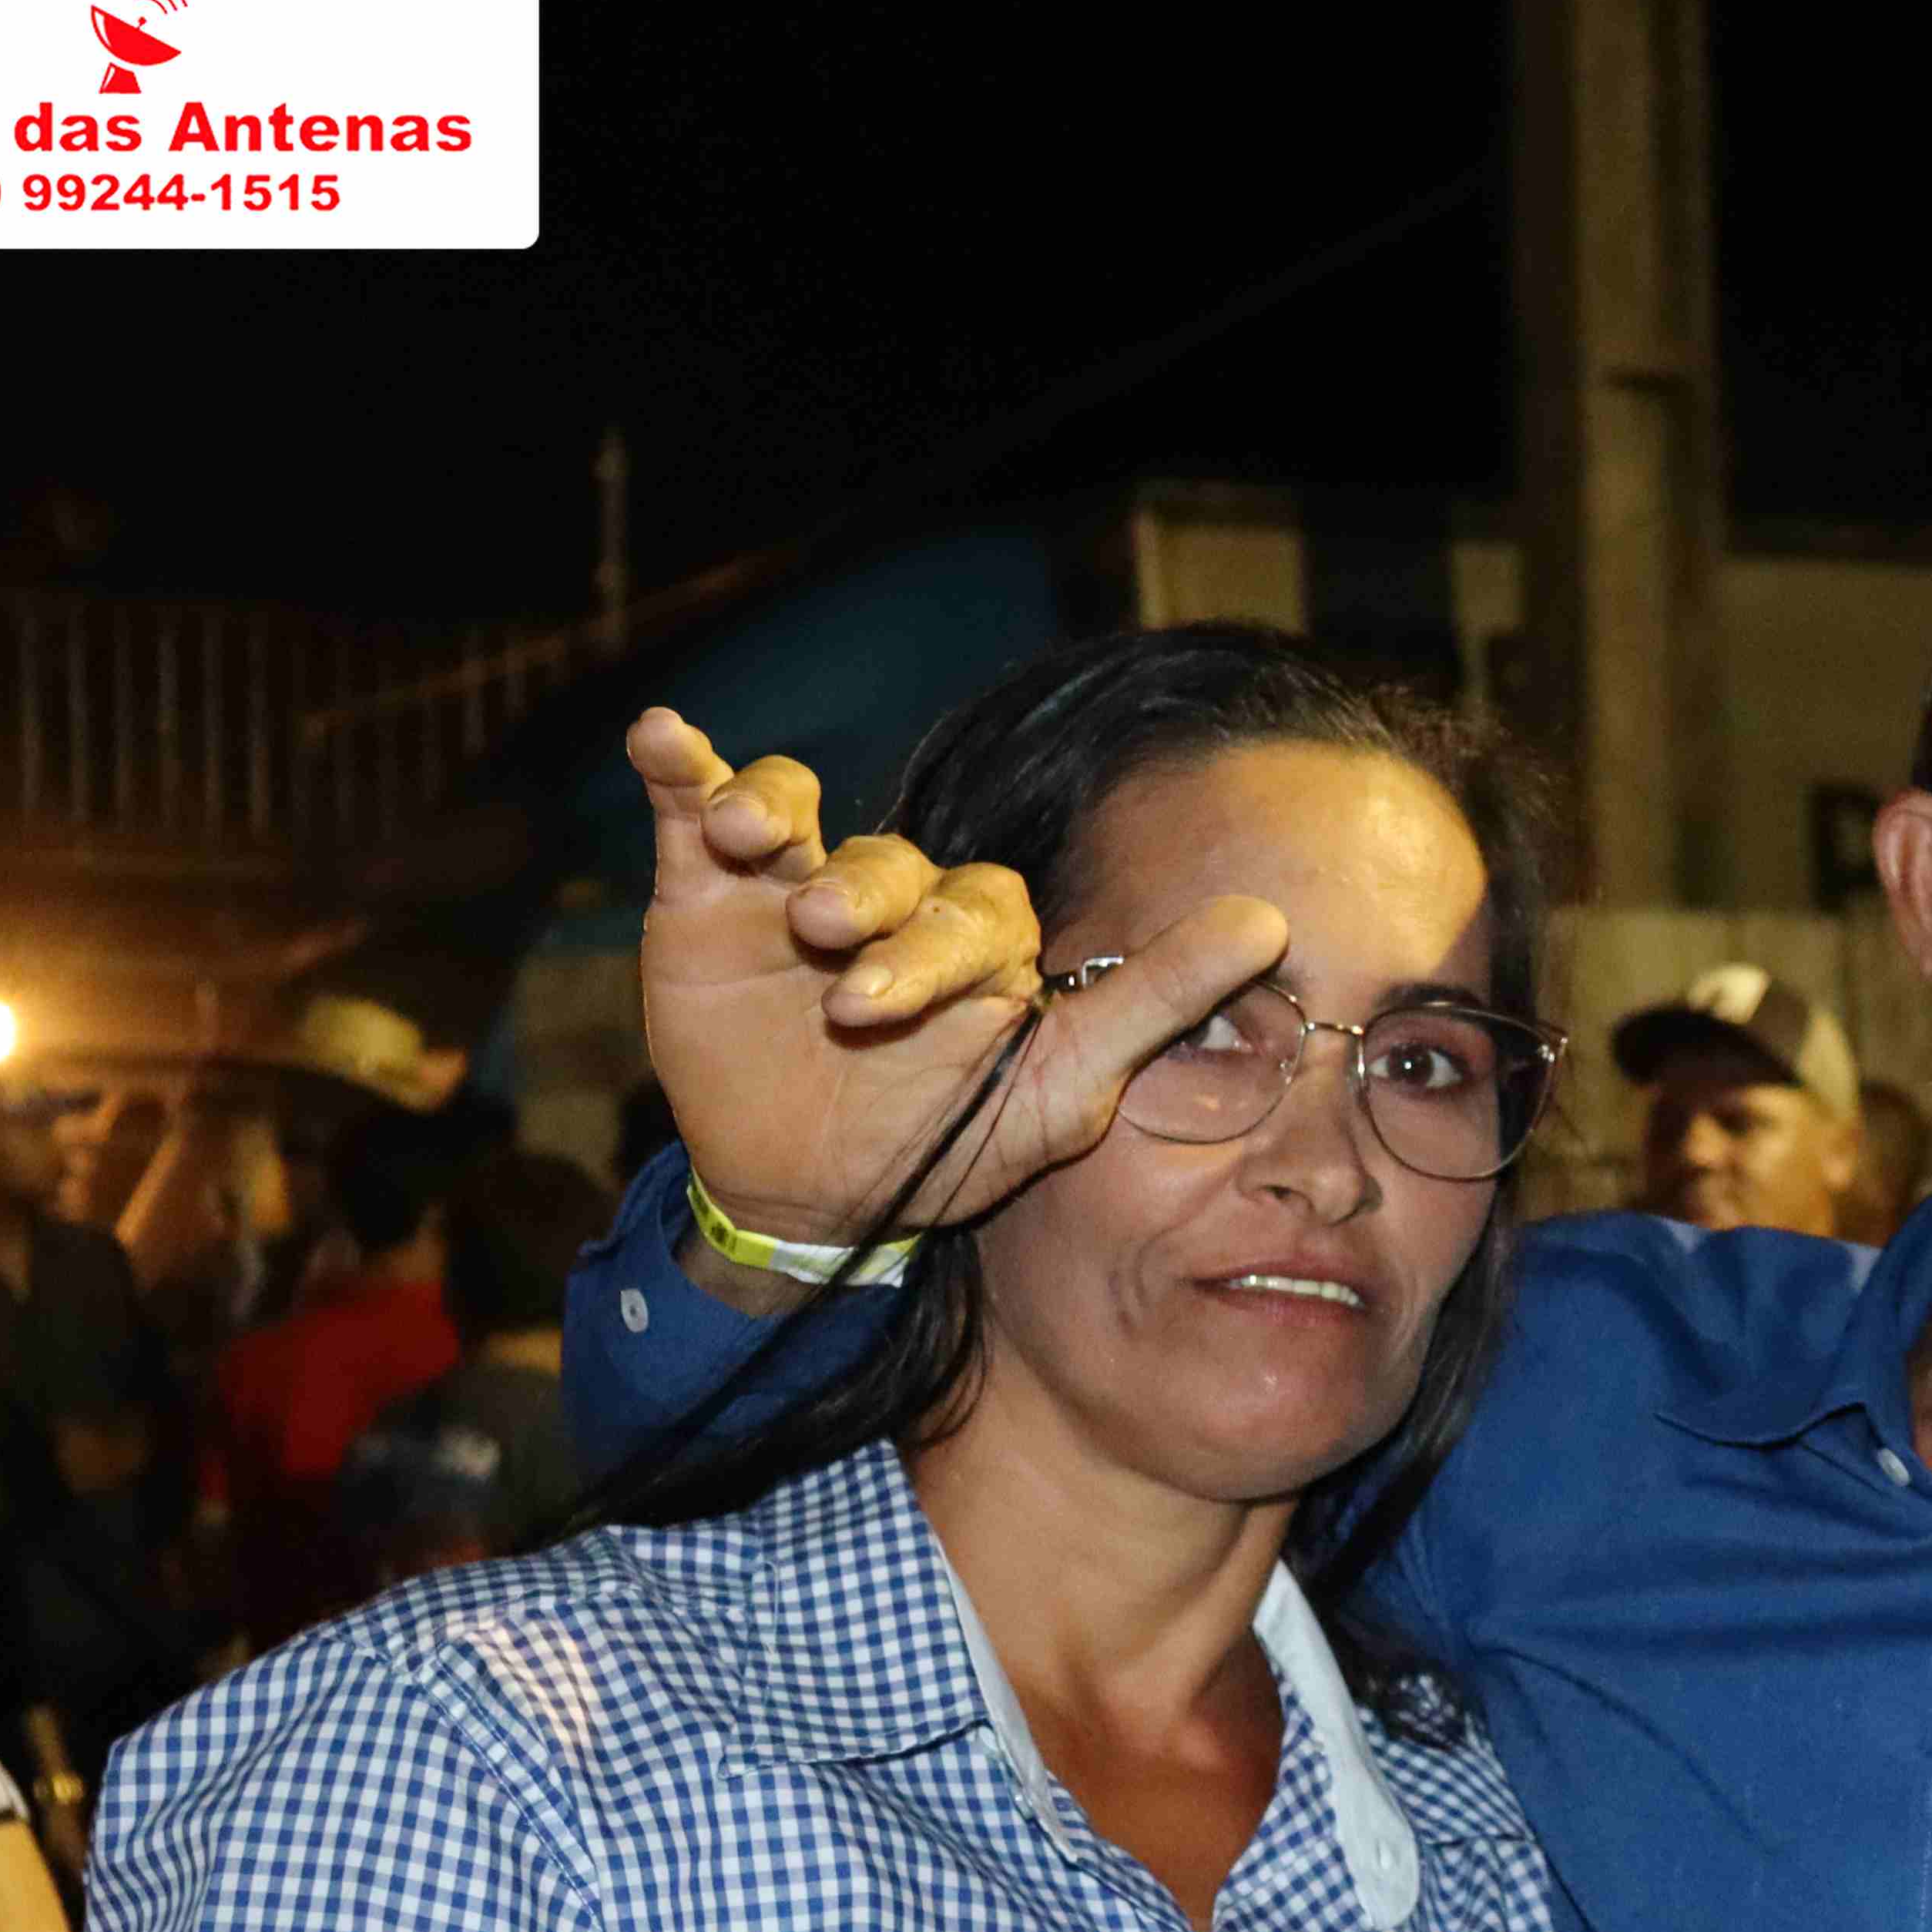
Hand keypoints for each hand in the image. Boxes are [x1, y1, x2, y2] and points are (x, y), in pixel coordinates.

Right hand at [626, 709, 1292, 1243]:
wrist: (819, 1194)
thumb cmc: (950, 1139)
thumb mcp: (1063, 1087)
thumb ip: (1157, 999)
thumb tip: (1269, 918)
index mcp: (976, 932)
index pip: (975, 907)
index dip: (941, 949)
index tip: (895, 1011)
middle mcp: (890, 894)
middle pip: (885, 867)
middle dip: (866, 915)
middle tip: (845, 990)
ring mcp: (794, 882)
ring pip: (795, 816)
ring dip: (774, 823)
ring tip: (751, 847)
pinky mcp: (705, 887)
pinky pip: (695, 805)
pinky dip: (682, 764)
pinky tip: (663, 737)